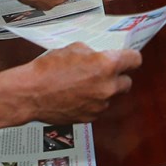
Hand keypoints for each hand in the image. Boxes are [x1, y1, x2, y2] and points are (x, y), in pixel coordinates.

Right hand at [8, 44, 141, 124]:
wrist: (30, 93)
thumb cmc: (49, 67)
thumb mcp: (75, 48)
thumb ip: (94, 53)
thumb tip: (100, 57)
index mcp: (107, 65)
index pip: (135, 60)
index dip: (131, 58)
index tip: (127, 58)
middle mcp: (108, 87)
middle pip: (127, 82)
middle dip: (118, 76)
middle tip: (104, 72)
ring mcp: (100, 105)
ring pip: (111, 96)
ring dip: (103, 90)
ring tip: (82, 84)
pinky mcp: (90, 117)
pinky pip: (97, 107)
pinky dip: (91, 102)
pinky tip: (75, 96)